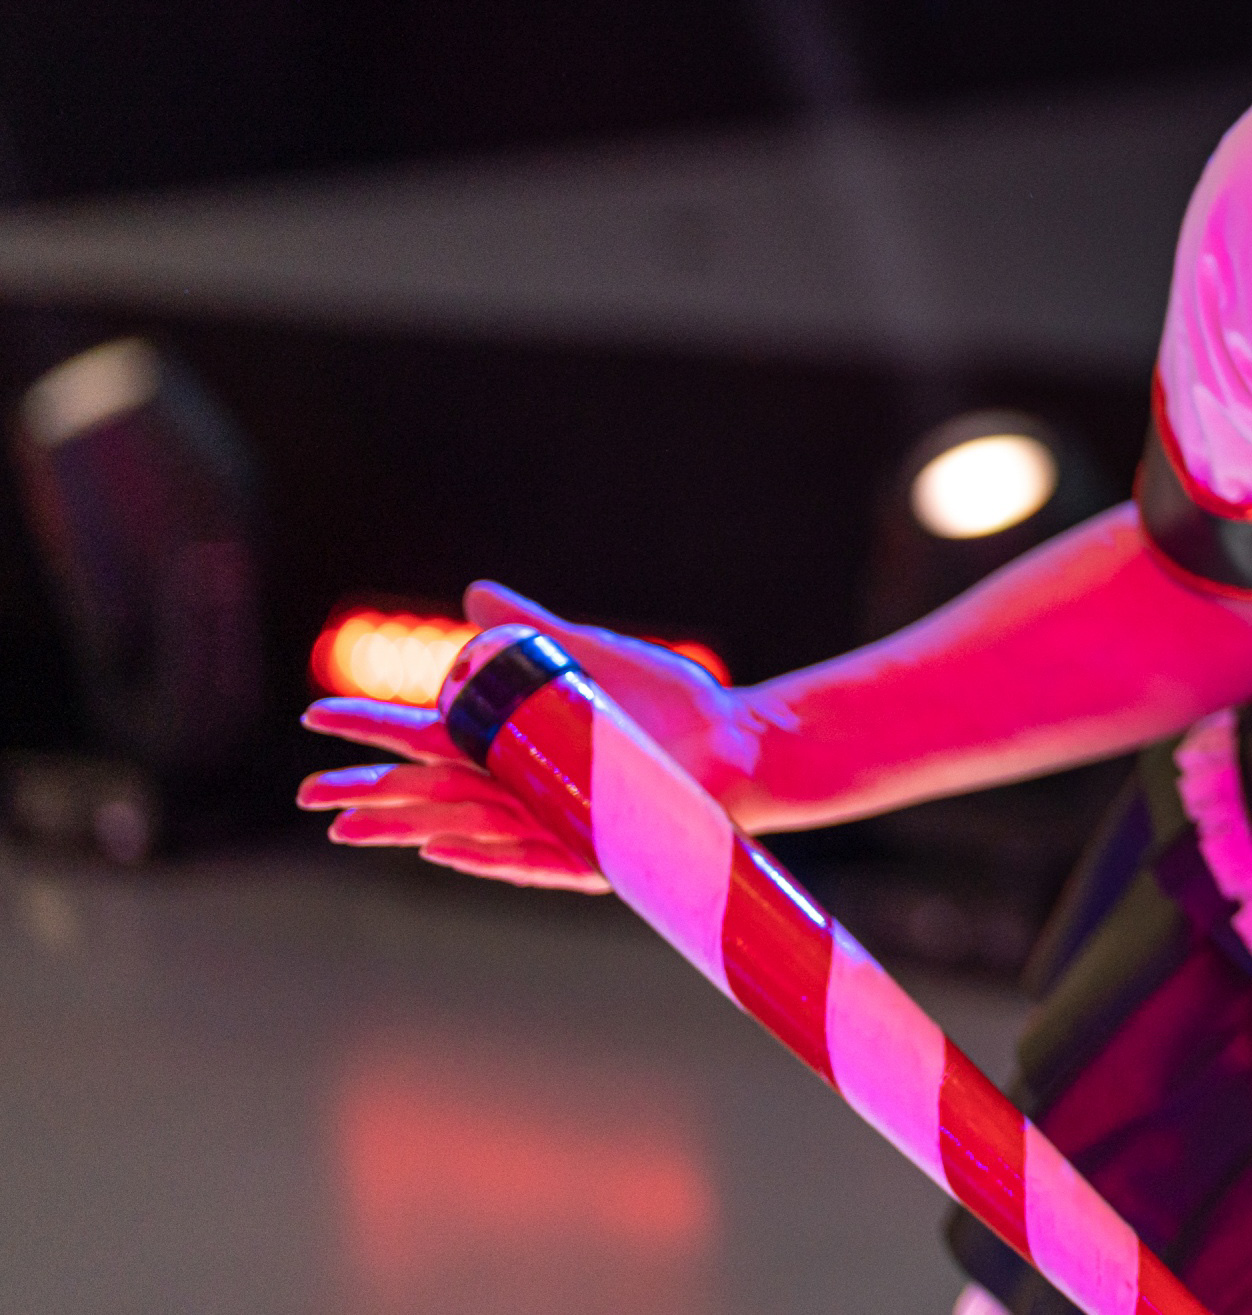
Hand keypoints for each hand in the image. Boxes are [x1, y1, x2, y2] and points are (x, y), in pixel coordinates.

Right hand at [298, 579, 760, 891]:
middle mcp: (522, 787)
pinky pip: (528, 860)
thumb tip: (474, 594)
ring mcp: (551, 821)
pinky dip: (484, 856)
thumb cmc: (669, 703)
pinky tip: (440, 849)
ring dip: (408, 829)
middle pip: (431, 791)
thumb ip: (532, 631)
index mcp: (514, 742)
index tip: (316, 716)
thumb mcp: (593, 654)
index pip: (428, 737)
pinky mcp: (591, 851)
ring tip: (348, 828)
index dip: (373, 730)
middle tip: (308, 795)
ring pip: (464, 829)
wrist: (739, 741)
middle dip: (369, 793)